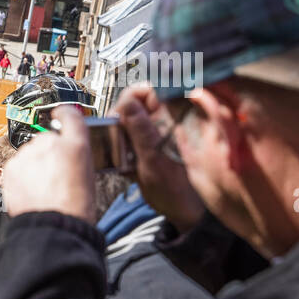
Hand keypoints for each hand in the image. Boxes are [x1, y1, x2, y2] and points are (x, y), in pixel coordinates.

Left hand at [0, 104, 95, 221]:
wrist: (53, 226)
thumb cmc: (75, 207)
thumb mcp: (89, 175)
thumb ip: (76, 155)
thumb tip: (68, 151)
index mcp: (76, 144)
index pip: (70, 116)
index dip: (65, 114)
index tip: (61, 114)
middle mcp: (50, 144)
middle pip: (48, 139)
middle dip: (50, 152)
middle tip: (55, 175)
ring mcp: (28, 154)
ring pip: (30, 153)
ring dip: (35, 164)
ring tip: (43, 187)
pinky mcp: (11, 167)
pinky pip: (17, 165)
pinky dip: (22, 174)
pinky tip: (32, 190)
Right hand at [113, 85, 205, 232]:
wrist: (181, 210)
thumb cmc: (174, 188)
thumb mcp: (153, 159)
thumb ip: (141, 130)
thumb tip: (127, 103)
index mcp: (171, 116)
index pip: (146, 89)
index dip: (129, 99)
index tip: (118, 117)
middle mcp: (164, 119)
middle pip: (133, 102)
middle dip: (119, 119)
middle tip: (116, 138)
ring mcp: (156, 131)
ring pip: (128, 120)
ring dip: (119, 135)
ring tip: (121, 155)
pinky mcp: (148, 143)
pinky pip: (128, 136)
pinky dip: (122, 147)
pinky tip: (124, 162)